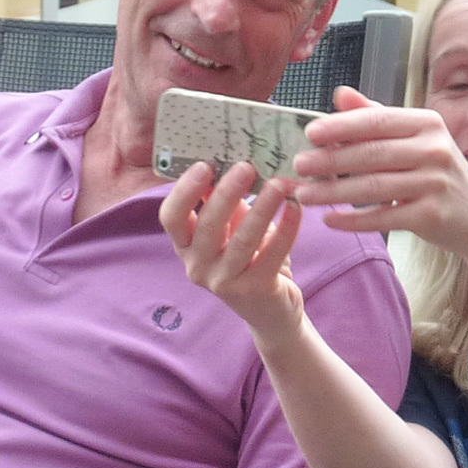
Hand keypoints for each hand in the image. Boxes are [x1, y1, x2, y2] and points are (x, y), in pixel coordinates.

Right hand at [159, 160, 307, 347]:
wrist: (272, 310)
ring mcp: (223, 282)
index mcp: (186, 245)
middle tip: (247, 167)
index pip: (170, 216)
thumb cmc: (250, 258)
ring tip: (279, 184)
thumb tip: (232, 157)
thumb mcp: (232, 229)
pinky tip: (297, 208)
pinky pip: (272, 254)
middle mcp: (197, 266)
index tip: (205, 165)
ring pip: (242, 240)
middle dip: (227, 192)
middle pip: (207, 224)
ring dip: (262, 208)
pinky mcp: (254, 291)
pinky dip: (287, 228)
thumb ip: (227, 201)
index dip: (184, 190)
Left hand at [292, 86, 467, 254]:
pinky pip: (382, 218)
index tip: (310, 133)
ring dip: (332, 192)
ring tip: (304, 194)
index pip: (377, 120)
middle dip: (329, 160)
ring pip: (372, 188)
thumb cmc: (437, 172)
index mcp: (427, 124)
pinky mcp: (431, 217)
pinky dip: (352, 220)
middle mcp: (435, 150)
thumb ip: (376, 116)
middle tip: (298, 165)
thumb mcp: (415, 138)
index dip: (341, 126)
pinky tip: (329, 219)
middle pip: (371, 154)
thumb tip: (339, 93)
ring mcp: (435, 184)